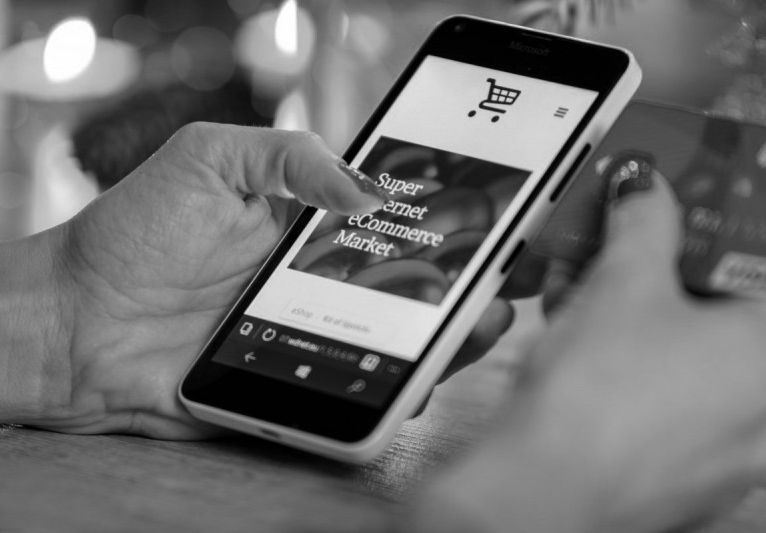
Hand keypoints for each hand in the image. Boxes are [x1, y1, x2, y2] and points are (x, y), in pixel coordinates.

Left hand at [4, 124, 510, 438]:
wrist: (74, 321)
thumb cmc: (137, 230)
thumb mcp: (212, 158)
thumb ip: (291, 155)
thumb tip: (368, 191)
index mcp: (311, 228)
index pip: (397, 222)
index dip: (450, 220)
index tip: (497, 215)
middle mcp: (323, 283)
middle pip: (414, 286)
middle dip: (471, 281)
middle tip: (512, 272)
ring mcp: (315, 337)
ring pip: (399, 342)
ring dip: (451, 335)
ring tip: (487, 318)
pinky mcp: (298, 384)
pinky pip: (358, 393)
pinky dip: (398, 389)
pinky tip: (424, 373)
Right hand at [417, 169, 765, 532]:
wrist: (539, 489)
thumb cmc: (598, 396)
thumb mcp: (622, 283)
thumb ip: (643, 222)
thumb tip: (645, 187)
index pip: (756, 266)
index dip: (719, 227)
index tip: (684, 207)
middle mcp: (762, 406)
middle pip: (716, 312)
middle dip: (662, 268)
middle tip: (624, 239)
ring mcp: (724, 446)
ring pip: (683, 356)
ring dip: (633, 311)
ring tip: (578, 284)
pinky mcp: (678, 468)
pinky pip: (660, 395)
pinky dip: (627, 361)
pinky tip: (576, 338)